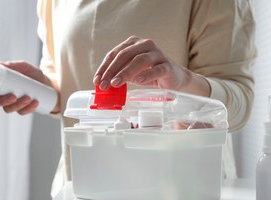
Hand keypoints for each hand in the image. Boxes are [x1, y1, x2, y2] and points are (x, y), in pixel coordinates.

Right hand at [0, 61, 55, 114]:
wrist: (47, 83)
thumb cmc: (32, 74)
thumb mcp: (24, 67)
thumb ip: (13, 65)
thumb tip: (1, 65)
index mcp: (0, 84)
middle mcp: (3, 95)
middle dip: (3, 101)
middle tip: (14, 96)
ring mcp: (12, 103)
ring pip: (8, 109)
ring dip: (18, 105)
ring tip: (29, 97)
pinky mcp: (22, 109)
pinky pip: (22, 112)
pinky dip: (28, 109)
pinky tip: (36, 102)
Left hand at [93, 35, 209, 96]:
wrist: (174, 78)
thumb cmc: (149, 74)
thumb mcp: (131, 73)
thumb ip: (118, 74)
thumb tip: (102, 83)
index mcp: (134, 43)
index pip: (115, 53)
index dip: (104, 67)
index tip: (97, 80)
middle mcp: (145, 45)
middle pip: (125, 55)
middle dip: (112, 70)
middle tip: (104, 84)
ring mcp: (158, 54)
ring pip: (139, 60)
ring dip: (125, 72)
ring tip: (116, 83)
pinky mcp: (167, 65)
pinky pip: (157, 69)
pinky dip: (146, 75)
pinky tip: (138, 81)